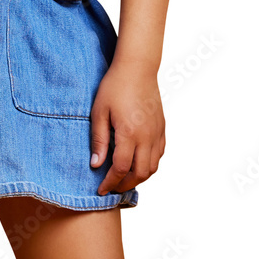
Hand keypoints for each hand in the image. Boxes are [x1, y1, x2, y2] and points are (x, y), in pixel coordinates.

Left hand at [89, 61, 164, 195]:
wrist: (137, 68)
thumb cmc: (114, 86)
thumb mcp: (99, 111)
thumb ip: (98, 140)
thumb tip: (96, 165)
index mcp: (130, 134)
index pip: (121, 169)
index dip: (110, 182)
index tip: (100, 189)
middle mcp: (147, 138)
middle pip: (139, 174)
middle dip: (124, 185)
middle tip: (111, 187)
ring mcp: (157, 134)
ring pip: (152, 168)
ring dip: (138, 178)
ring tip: (123, 179)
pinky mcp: (162, 129)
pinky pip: (159, 155)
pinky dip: (149, 166)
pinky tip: (138, 164)